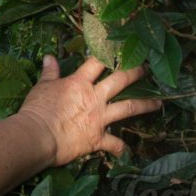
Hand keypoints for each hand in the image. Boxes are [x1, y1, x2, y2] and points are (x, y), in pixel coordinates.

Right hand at [17, 56, 162, 165]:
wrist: (36, 136)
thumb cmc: (37, 110)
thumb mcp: (42, 87)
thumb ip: (50, 72)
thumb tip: (50, 56)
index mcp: (79, 83)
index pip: (97, 62)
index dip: (110, 53)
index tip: (121, 46)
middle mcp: (94, 98)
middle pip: (120, 80)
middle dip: (135, 72)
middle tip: (146, 68)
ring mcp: (99, 118)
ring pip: (128, 108)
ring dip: (145, 105)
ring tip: (159, 103)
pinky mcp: (97, 139)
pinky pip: (114, 144)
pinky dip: (121, 147)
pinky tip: (127, 150)